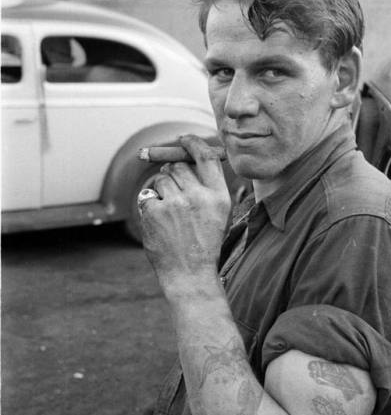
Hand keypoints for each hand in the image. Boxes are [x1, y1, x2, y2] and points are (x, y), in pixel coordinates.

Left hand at [139, 134, 230, 296]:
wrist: (190, 274)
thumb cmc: (204, 244)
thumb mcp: (218, 215)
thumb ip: (207, 187)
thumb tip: (186, 160)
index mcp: (218, 196)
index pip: (205, 157)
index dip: (192, 143)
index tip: (183, 139)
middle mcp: (198, 196)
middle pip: (178, 166)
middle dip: (173, 175)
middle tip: (175, 196)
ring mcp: (175, 203)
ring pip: (161, 178)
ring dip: (161, 190)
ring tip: (169, 214)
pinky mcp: (155, 212)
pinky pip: (147, 194)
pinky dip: (150, 206)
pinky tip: (160, 223)